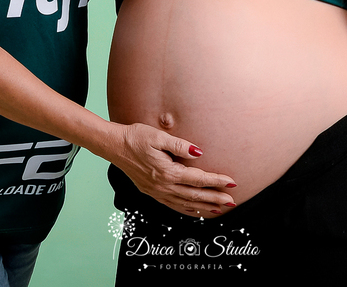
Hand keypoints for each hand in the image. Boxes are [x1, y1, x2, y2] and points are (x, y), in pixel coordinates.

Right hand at [110, 123, 237, 216]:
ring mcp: (157, 192)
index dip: (216, 181)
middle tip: (232, 201)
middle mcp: (163, 186)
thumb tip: (198, 153)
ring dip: (204, 207)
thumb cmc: (136, 138)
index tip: (232, 182)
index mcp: (167, 172)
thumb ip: (180, 146)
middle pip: (195, 195)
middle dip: (215, 199)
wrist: (114, 146)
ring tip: (220, 210)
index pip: (198, 179)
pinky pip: (174, 206)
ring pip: (186, 204)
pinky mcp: (152, 193)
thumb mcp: (158, 136)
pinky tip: (196, 210)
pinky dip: (188, 209)